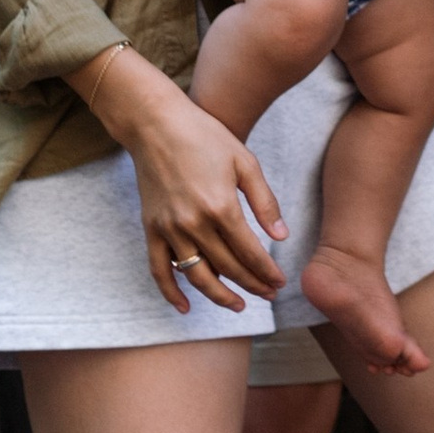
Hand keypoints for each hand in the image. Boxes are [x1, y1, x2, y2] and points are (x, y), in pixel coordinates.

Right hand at [85, 46, 287, 305]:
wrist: (156, 124)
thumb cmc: (204, 137)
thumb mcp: (244, 161)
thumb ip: (265, 201)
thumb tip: (282, 236)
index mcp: (222, 206)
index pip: (250, 253)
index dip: (267, 271)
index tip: (280, 282)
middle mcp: (194, 223)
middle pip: (228, 267)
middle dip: (252, 284)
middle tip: (269, 294)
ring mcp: (170, 229)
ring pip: (197, 276)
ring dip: (220, 296)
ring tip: (239, 306)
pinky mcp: (151, 229)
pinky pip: (160, 270)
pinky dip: (171, 292)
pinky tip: (186, 307)